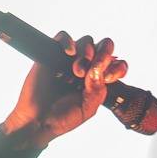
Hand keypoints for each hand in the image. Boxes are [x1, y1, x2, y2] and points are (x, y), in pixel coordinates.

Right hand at [2, 33, 128, 146]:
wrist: (38, 121)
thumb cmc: (63, 117)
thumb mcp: (88, 108)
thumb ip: (97, 89)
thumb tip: (97, 69)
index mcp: (99, 80)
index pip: (117, 64)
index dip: (118, 67)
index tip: (110, 78)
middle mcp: (87, 67)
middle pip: (103, 47)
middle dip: (103, 55)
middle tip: (94, 69)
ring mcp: (69, 60)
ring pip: (86, 41)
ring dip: (86, 53)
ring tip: (76, 72)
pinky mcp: (52, 54)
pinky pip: (62, 36)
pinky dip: (68, 41)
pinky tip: (69, 53)